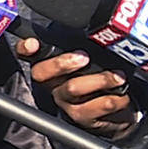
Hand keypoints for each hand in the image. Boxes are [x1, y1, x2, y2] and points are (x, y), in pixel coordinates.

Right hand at [14, 38, 134, 138]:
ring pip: (72, 88)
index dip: (24, 49)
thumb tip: (93, 31)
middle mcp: (52, 85)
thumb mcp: (88, 61)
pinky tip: (122, 94)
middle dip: (62, 63)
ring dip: (99, 80)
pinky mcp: (81, 117)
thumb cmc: (98, 79)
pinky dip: (115, 98)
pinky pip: (96, 106)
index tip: (32, 43)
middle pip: (41, 73)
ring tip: (118, 77)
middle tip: (84, 57)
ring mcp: (65, 102)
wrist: (114, 113)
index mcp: (50, 67)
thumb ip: (82, 48)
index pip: (26, 55)